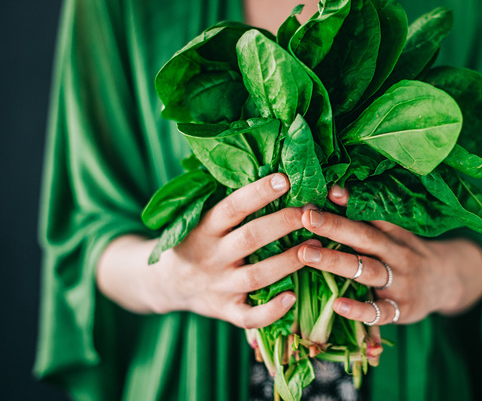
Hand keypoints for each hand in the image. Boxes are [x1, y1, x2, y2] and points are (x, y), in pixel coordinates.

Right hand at [98, 173, 309, 328]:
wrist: (165, 283)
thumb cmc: (196, 241)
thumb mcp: (201, 218)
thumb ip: (231, 203)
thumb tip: (271, 164)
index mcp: (204, 228)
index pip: (232, 207)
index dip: (258, 192)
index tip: (285, 179)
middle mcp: (211, 256)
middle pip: (250, 238)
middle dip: (284, 223)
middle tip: (312, 211)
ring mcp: (219, 286)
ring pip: (257, 276)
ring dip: (289, 261)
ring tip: (317, 247)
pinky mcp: (225, 311)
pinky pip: (249, 317)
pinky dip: (271, 310)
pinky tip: (293, 296)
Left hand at [296, 185, 481, 325]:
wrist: (446, 283)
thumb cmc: (406, 254)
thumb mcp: (393, 234)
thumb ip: (365, 217)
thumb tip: (332, 190)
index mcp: (393, 233)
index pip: (370, 215)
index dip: (349, 203)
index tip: (325, 191)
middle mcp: (397, 254)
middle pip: (365, 238)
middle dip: (335, 227)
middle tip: (306, 217)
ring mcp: (400, 283)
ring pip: (367, 271)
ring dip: (336, 262)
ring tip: (306, 254)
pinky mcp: (401, 310)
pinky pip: (379, 311)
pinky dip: (359, 309)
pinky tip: (337, 305)